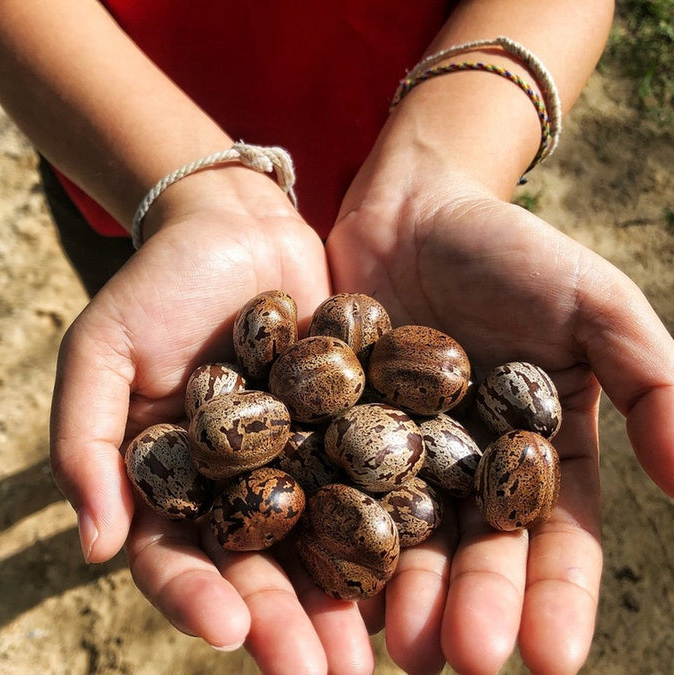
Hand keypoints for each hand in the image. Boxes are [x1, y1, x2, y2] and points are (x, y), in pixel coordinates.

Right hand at [50, 186, 383, 672]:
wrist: (235, 226)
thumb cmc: (154, 287)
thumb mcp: (100, 352)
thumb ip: (84, 442)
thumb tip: (91, 548)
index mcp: (174, 490)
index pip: (174, 560)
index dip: (196, 597)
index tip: (230, 630)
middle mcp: (242, 493)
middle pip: (260, 572)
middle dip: (288, 625)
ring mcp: (304, 467)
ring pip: (326, 546)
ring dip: (350, 600)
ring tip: (382, 651)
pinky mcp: (359, 432)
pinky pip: (379, 484)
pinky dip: (403, 525)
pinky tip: (432, 565)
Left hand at [326, 169, 673, 673]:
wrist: (410, 206)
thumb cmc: (510, 251)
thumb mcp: (595, 304)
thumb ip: (653, 380)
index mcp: (539, 453)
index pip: (557, 539)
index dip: (558, 598)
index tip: (551, 659)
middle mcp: (468, 469)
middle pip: (473, 551)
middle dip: (469, 607)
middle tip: (455, 660)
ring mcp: (397, 456)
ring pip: (402, 536)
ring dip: (400, 592)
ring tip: (396, 644)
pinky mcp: (333, 433)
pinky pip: (333, 489)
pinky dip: (331, 533)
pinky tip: (325, 579)